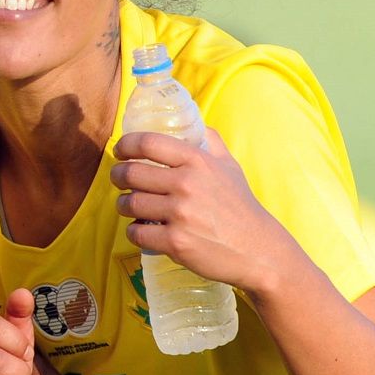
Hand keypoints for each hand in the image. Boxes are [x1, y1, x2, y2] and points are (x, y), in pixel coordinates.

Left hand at [111, 128, 288, 293]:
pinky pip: (136, 233)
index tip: (120, 151)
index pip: (148, 142)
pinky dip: (134, 232)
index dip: (126, 145)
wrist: (257, 250)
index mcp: (197, 161)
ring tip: (129, 206)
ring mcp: (179, 214)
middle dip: (117, 176)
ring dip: (123, 205)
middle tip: (118, 179)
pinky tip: (141, 230)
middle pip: (131, 173)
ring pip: (129, 204)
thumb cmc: (241, 207)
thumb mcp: (230, 166)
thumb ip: (211, 142)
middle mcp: (186, 184)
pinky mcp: (174, 243)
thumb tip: (195, 124)